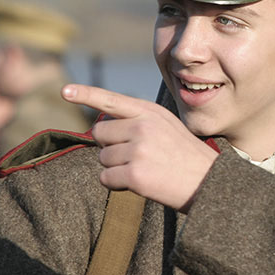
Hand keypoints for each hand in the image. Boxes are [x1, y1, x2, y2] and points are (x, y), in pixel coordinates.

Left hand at [61, 84, 216, 212]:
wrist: (209, 183)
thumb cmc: (186, 158)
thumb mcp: (167, 127)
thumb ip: (139, 122)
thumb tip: (101, 128)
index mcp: (151, 112)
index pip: (111, 100)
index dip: (86, 94)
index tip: (65, 91)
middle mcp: (143, 126)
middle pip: (99, 133)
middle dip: (110, 147)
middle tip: (134, 157)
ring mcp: (138, 149)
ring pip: (102, 158)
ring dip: (115, 168)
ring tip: (144, 170)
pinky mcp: (134, 173)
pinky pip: (105, 178)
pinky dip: (116, 184)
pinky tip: (140, 183)